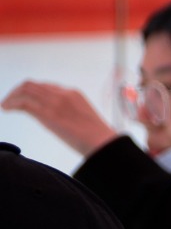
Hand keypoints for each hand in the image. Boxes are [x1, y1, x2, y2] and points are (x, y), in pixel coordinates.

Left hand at [1, 82, 117, 156]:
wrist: (104, 143)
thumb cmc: (97, 137)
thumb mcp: (83, 118)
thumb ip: (69, 112)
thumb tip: (57, 119)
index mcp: (73, 93)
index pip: (45, 86)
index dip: (30, 91)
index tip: (24, 100)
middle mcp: (62, 94)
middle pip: (32, 84)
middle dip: (17, 91)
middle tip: (10, 101)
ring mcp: (55, 102)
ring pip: (25, 90)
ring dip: (12, 97)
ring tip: (6, 105)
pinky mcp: (49, 113)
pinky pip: (24, 103)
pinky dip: (12, 103)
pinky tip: (7, 108)